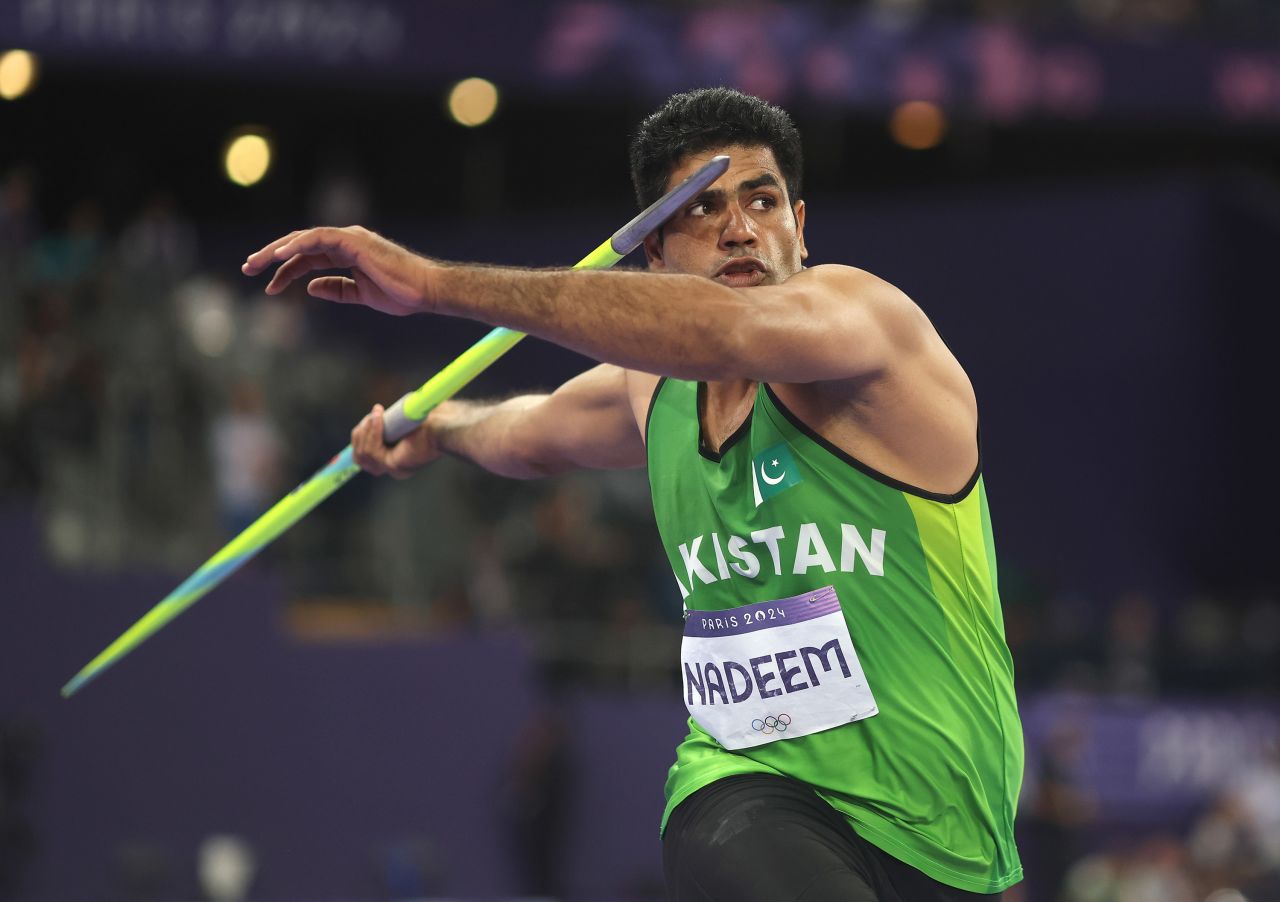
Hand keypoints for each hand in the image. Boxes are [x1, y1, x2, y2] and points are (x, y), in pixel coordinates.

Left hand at [242, 226, 434, 316]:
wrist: (426, 291)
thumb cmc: (402, 293)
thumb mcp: (361, 295)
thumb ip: (337, 289)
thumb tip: (311, 288)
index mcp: (347, 253)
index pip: (308, 257)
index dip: (286, 271)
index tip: (269, 287)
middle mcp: (346, 241)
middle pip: (301, 245)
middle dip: (272, 256)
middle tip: (248, 268)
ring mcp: (350, 238)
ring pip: (304, 239)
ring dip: (278, 250)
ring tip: (257, 263)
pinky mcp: (355, 241)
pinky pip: (319, 238)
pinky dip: (298, 244)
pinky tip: (280, 255)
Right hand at [350, 404, 442, 478]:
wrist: (447, 423)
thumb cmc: (435, 418)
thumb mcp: (406, 417)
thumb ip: (394, 419)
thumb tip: (381, 414)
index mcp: (399, 457)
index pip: (366, 455)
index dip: (361, 437)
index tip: (366, 419)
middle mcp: (397, 466)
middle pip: (360, 456)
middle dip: (361, 432)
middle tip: (374, 413)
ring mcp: (394, 468)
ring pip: (363, 454)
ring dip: (366, 430)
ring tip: (377, 414)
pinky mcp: (393, 465)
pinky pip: (372, 451)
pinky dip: (372, 432)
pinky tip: (378, 418)